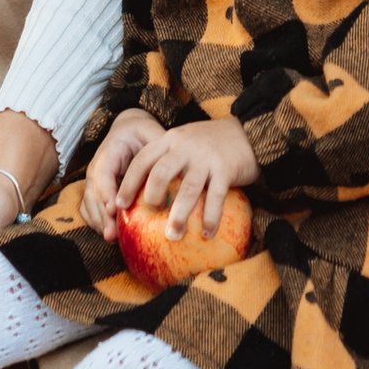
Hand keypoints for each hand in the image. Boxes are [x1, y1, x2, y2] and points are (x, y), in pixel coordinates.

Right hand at [82, 109, 161, 235]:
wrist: (127, 132)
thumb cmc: (140, 133)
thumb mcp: (150, 132)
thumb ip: (159, 145)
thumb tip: (175, 162)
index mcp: (109, 152)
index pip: (103, 174)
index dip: (106, 192)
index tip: (114, 209)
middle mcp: (96, 168)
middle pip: (94, 194)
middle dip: (103, 216)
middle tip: (113, 234)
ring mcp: (93, 182)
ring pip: (90, 205)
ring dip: (100, 223)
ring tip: (112, 239)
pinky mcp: (95, 193)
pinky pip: (90, 210)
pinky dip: (97, 223)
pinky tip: (110, 236)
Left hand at [115, 113, 259, 237]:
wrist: (249, 132)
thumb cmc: (212, 144)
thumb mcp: (186, 141)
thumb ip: (169, 158)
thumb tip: (147, 195)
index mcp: (172, 139)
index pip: (143, 159)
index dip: (129, 183)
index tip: (120, 205)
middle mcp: (186, 146)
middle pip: (161, 173)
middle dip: (151, 197)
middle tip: (149, 216)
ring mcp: (206, 158)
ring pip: (187, 188)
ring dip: (179, 215)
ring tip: (173, 236)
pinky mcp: (226, 169)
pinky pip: (216, 196)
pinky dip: (210, 217)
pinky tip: (206, 233)